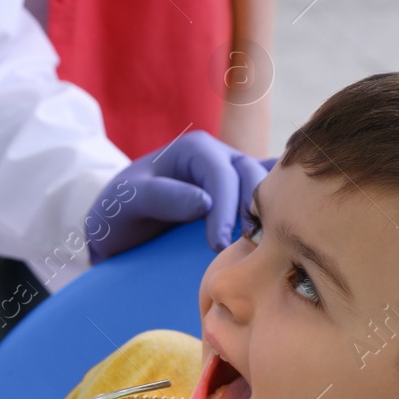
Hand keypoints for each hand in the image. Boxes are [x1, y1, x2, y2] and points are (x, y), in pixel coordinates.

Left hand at [88, 131, 267, 262]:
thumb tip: (205, 203)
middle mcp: (221, 158)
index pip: (221, 176)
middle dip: (253, 211)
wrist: (120, 226)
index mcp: (196, 150)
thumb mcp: (128, 200)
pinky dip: (274, 213)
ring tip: (261, 248)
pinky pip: (265, 199)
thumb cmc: (120, 210)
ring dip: (268, 215)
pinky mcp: (241, 199)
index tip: (217, 245)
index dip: (225, 209)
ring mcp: (234, 178)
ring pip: (264, 188)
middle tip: (246, 249)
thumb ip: (161, 197)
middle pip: (252, 178)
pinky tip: (278, 235)